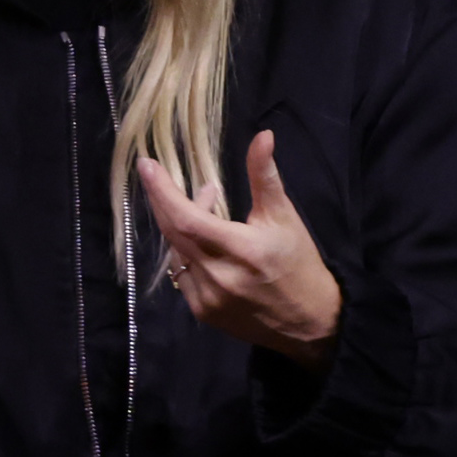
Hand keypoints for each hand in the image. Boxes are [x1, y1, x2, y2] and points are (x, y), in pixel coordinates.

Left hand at [137, 131, 339, 365]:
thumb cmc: (298, 262)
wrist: (310, 321)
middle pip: (173, 233)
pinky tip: (203, 242)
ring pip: (176, 253)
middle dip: (165, 202)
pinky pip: (182, 275)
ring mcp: (207, 298)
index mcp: (241, 250)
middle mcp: (218, 276)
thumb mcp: (284, 216)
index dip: (162, 192)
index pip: (186, 218)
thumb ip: (265, 177)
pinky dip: (186, 253)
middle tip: (164, 179)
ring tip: (204, 207)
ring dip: (181, 227)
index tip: (146, 166)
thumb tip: (262, 136)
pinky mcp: (202, 313)